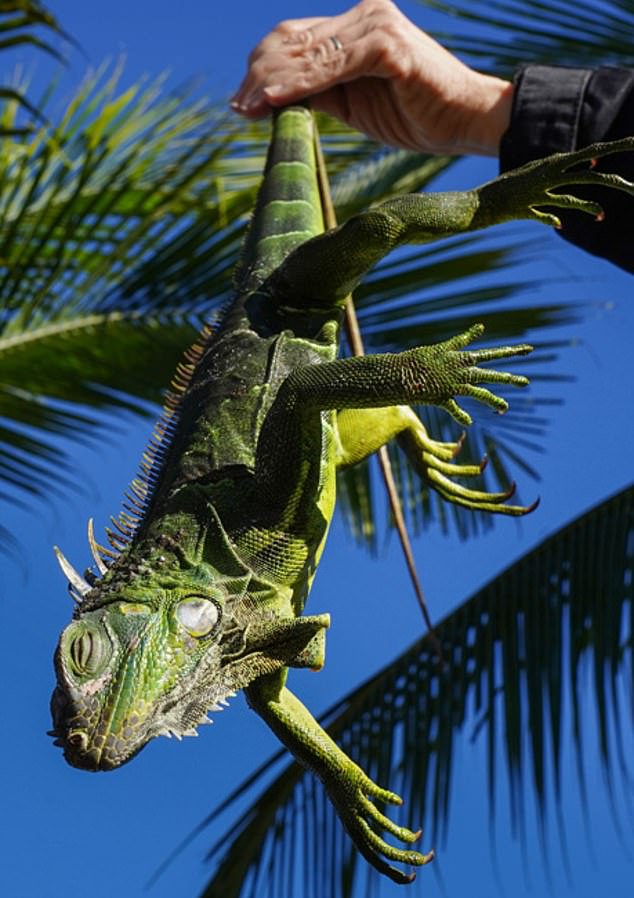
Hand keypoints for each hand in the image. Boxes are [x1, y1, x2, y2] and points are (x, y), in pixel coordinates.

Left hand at [232, 0, 513, 155]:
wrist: (466, 121)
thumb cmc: (415, 116)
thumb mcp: (353, 105)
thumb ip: (318, 93)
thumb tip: (272, 98)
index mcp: (356, 26)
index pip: (294, 39)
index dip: (262, 68)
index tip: (241, 103)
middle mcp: (364, 15)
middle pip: (292, 40)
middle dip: (258, 75)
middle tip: (237, 107)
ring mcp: (376, 26)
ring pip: (306, 53)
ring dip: (270, 82)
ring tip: (246, 107)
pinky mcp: (387, 47)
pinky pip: (330, 68)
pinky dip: (297, 85)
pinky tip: (272, 100)